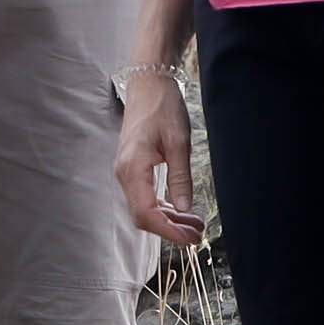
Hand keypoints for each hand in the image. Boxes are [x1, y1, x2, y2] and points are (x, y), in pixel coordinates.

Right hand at [116, 72, 203, 244]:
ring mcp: (127, 172)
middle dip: (170, 229)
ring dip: (168, 220)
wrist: (148, 85)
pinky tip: (182, 210)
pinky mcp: (133, 168)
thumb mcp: (178, 143)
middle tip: (198, 235)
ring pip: (144, 208)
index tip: (190, 238)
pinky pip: (145, 196)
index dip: (168, 231)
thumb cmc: (162, 108)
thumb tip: (185, 209)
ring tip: (195, 224)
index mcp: (133, 168)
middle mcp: (125, 174)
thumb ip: (180, 178)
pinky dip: (163, 207)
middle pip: (143, 216)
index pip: (146, 213)